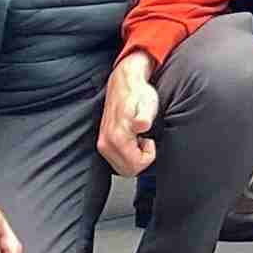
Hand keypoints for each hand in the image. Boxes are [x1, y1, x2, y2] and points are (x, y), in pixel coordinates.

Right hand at [95, 52, 161, 173]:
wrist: (125, 82)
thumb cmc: (139, 94)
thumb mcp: (148, 103)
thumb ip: (144, 116)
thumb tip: (142, 124)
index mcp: (116, 137)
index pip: (135, 166)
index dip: (148, 155)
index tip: (149, 139)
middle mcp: (106, 143)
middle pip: (127, 170)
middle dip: (140, 159)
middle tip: (144, 139)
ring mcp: (103, 143)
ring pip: (122, 167)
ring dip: (134, 156)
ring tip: (138, 138)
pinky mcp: (103, 142)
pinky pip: (117, 160)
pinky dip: (127, 154)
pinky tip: (131, 139)